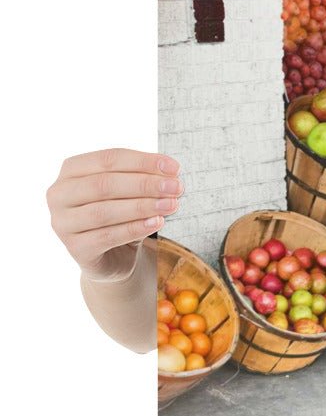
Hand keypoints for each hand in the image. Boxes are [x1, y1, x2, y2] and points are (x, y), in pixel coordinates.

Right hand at [46, 149, 182, 280]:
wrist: (114, 256)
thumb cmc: (122, 215)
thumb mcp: (131, 192)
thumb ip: (144, 178)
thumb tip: (171, 171)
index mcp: (72, 170)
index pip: (108, 159)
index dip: (143, 161)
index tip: (174, 167)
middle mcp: (59, 194)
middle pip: (104, 184)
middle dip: (145, 184)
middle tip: (176, 187)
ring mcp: (62, 222)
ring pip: (104, 211)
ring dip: (142, 206)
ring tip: (171, 205)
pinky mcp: (75, 248)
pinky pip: (107, 236)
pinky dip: (135, 228)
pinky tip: (157, 222)